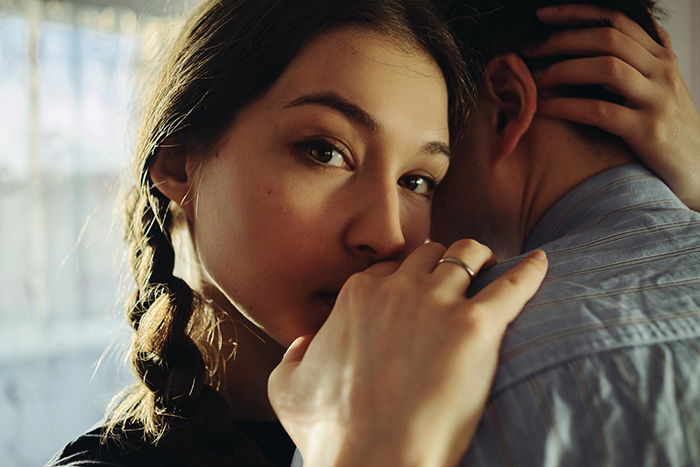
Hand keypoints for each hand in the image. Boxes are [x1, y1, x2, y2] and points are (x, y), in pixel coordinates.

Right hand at [268, 240, 547, 466]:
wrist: (375, 460)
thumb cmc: (332, 432)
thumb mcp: (288, 390)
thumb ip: (291, 357)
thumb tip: (303, 343)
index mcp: (357, 295)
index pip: (389, 269)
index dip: (404, 281)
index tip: (416, 296)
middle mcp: (397, 288)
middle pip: (429, 255)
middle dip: (441, 264)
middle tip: (456, 282)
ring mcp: (438, 302)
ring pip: (468, 254)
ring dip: (480, 258)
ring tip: (492, 268)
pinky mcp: (477, 326)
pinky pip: (514, 282)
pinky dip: (531, 270)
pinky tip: (542, 262)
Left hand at [526, 4, 699, 209]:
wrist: (698, 171)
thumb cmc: (669, 131)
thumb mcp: (659, 88)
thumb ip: (638, 63)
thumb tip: (599, 41)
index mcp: (661, 57)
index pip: (618, 20)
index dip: (578, 13)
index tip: (544, 15)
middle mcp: (662, 72)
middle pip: (608, 38)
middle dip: (562, 40)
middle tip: (529, 50)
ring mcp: (657, 100)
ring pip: (606, 68)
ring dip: (562, 70)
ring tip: (533, 79)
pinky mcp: (648, 131)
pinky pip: (600, 111)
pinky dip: (566, 106)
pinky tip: (543, 108)